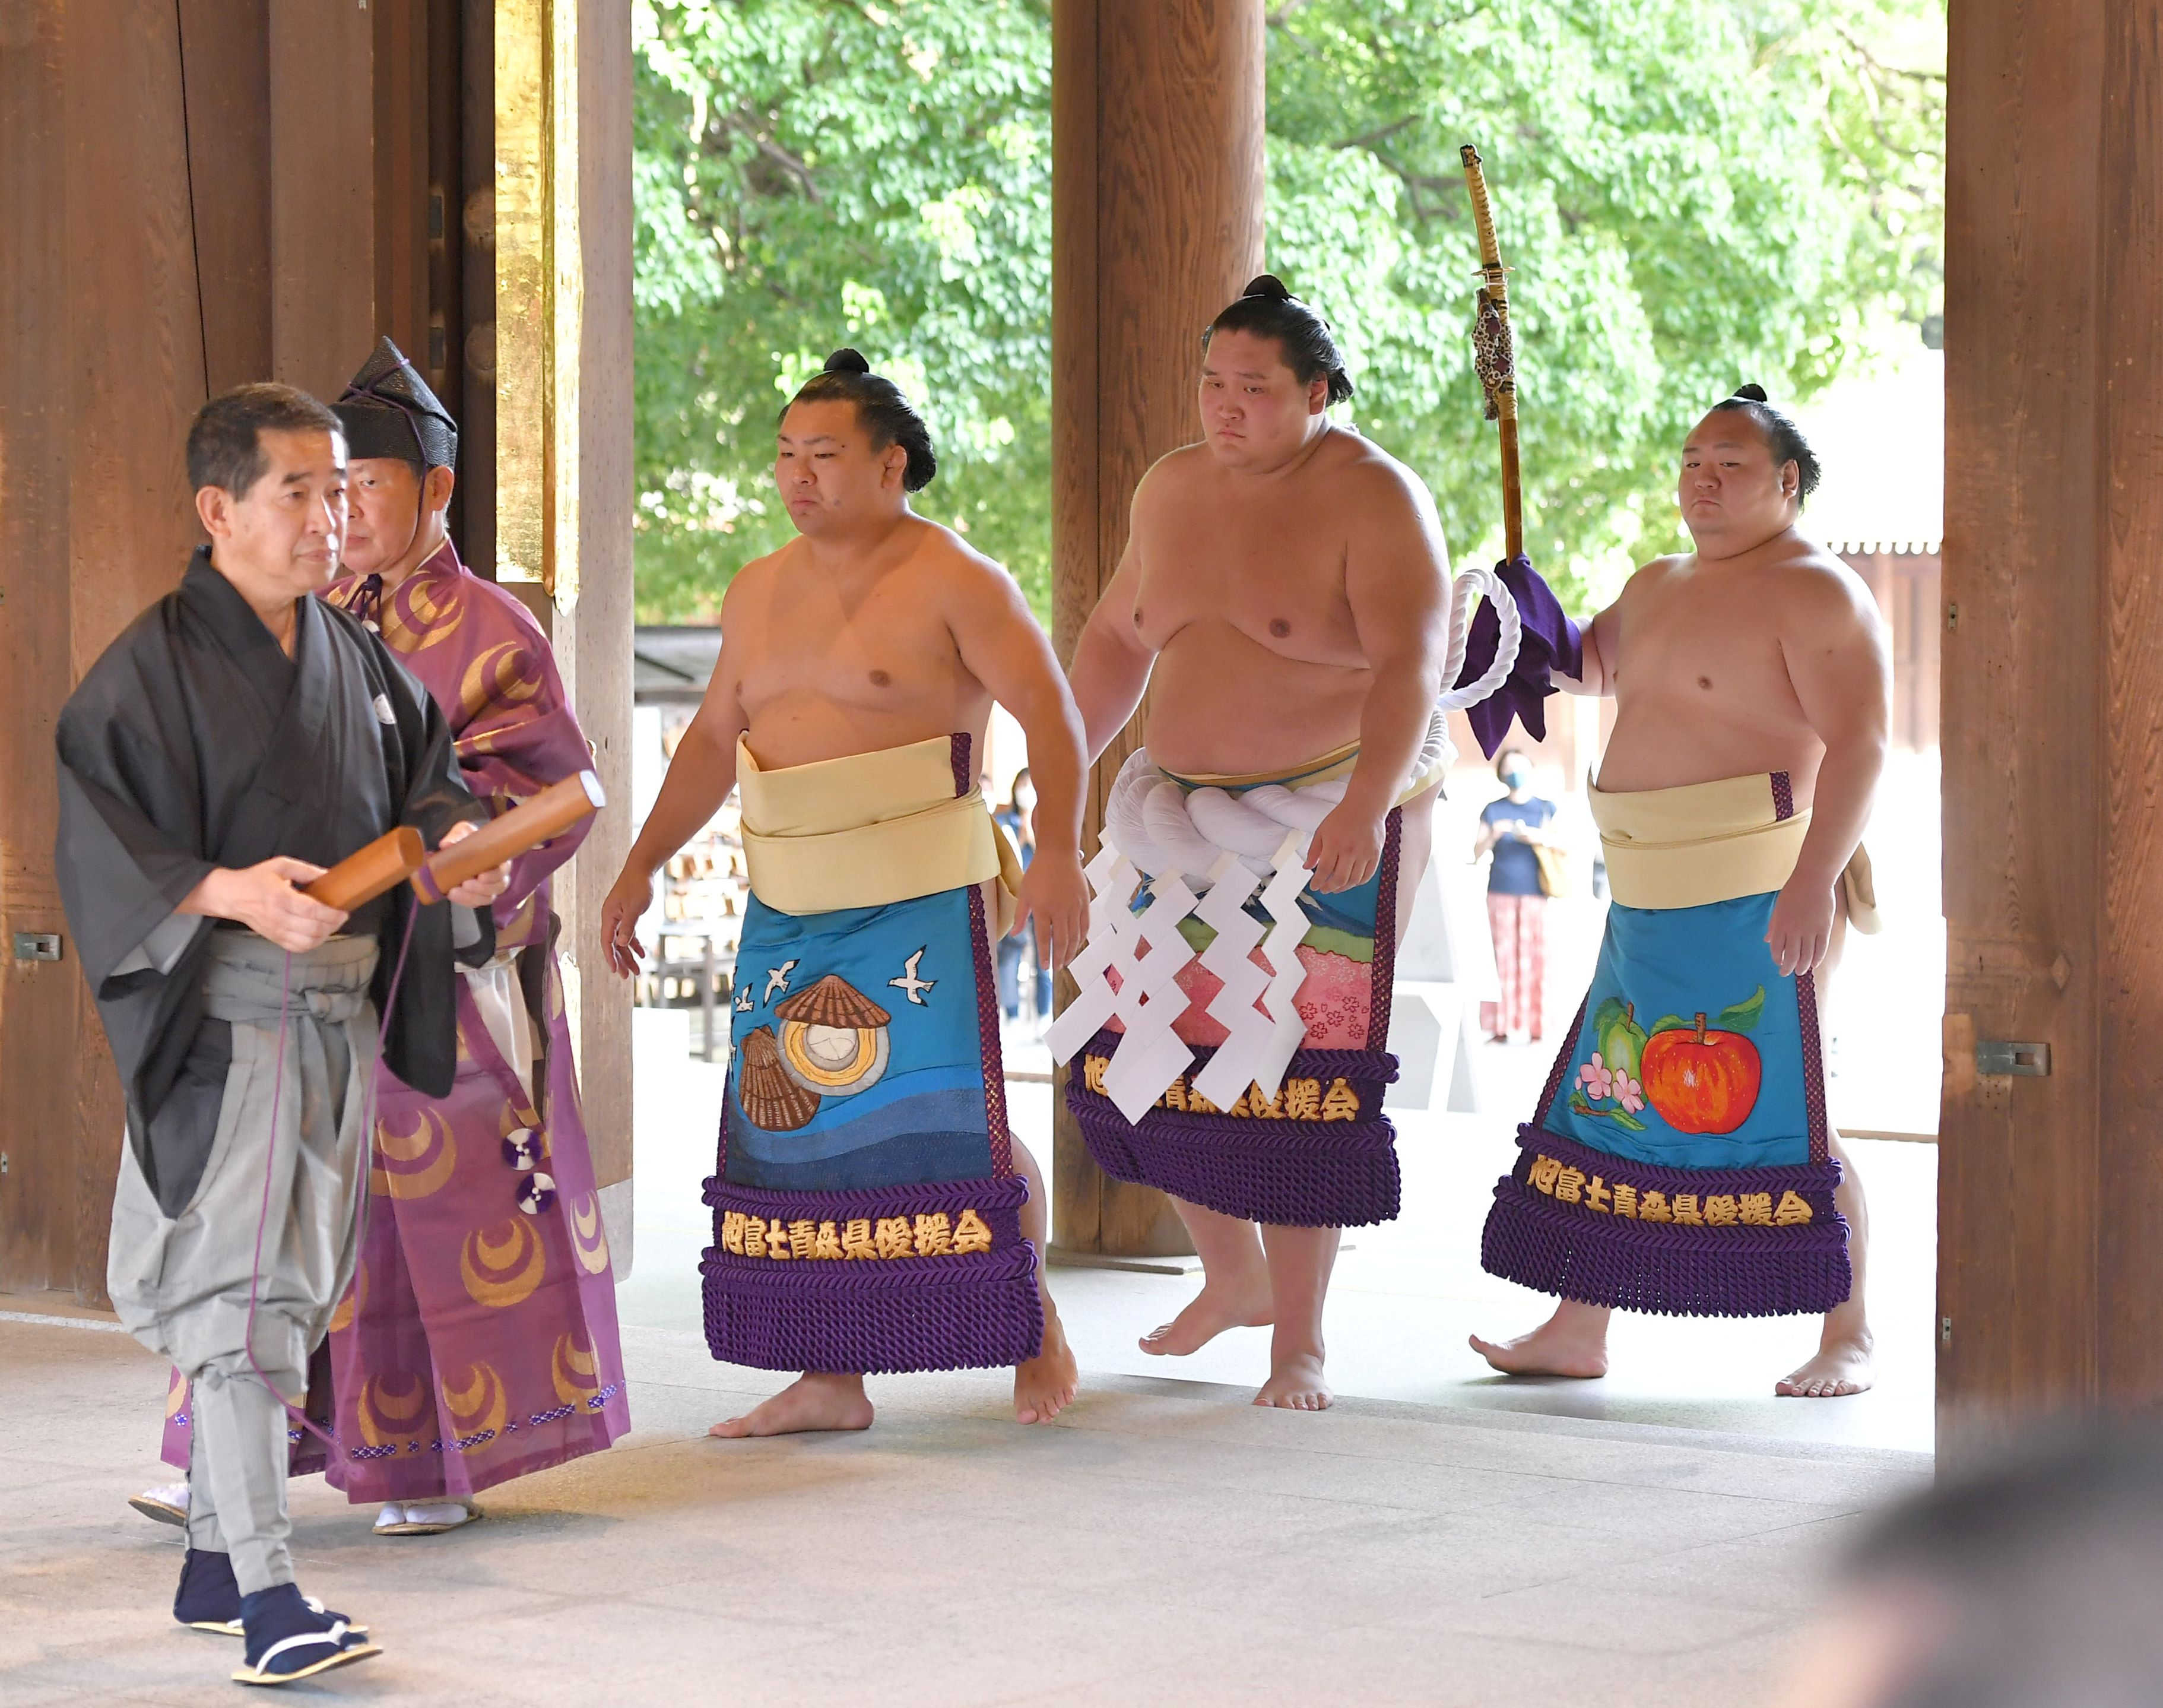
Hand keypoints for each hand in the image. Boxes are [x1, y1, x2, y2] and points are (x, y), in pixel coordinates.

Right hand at [187, 859, 347, 953]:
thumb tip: (328, 875)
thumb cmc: (256, 879)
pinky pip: (298, 948)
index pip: (312, 911)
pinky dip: (312, 944)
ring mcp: (276, 931)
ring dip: (325, 935)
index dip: (331, 914)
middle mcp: (278, 917)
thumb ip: (306, 871)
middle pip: (313, 928)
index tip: (344, 911)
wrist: (231, 896)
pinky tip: (318, 935)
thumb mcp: (280, 866)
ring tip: (331, 925)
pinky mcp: (274, 939)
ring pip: (307, 942)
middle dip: (333, 925)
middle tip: (341, 917)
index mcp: (280, 897)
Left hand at [437, 819, 511, 908]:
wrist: (458, 849)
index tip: (481, 876)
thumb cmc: (467, 839)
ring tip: (455, 891)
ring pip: (488, 897)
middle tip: (465, 884)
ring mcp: (489, 887)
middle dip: (482, 888)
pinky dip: (465, 901)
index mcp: (499, 859)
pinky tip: (453, 895)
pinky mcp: (478, 895)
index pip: (504, 870)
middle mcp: (498, 875)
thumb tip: (447, 844)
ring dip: (472, 896)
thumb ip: (456, 836)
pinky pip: (476, 902)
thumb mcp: (462, 832)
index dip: (494, 875)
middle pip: (499, 886)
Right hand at [600, 864, 654, 977]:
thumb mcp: (634, 907)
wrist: (642, 868)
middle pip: (614, 944)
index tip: (616, 971)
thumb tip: (620, 944)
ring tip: (637, 970)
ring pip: (622, 941)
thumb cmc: (638, 885)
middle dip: (621, 961)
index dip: (610, 957)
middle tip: (628, 976)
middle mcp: (611, 918)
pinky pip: (629, 934)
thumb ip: (627, 926)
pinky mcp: (627, 915)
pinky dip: (635, 944)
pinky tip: (642, 954)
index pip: (607, 942)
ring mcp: (619, 917)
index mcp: (609, 916)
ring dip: (629, 955)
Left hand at [1015, 851, 1088, 970]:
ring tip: (1066, 960)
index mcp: (1043, 909)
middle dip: (1060, 957)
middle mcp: (1060, 910)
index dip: (1045, 955)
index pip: (1045, 938)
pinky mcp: (1084, 902)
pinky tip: (1077, 945)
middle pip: (1062, 941)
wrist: (1058, 853)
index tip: (1045, 967)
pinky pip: (1085, 925)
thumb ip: (1021, 916)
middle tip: (1057, 968)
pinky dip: (1082, 937)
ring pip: (1075, 935)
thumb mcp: (1024, 893)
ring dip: (1071, 951)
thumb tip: (1015, 935)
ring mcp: (1074, 906)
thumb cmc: (1038, 873)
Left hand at [1305, 798, 1386, 893]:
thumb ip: (1314, 851)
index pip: (1324, 870)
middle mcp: (1350, 850)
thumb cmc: (1342, 818)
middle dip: (1329, 887)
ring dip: (1343, 888)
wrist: (1366, 807)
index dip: (1318, 881)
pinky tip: (1350, 882)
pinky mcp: (1375, 855)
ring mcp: (1364, 853)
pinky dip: (1357, 883)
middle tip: (1324, 889)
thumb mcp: (1322, 831)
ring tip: (1336, 887)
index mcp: (1334, 843)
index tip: (1314, 886)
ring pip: (1353, 880)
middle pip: (1339, 878)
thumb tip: (1307, 867)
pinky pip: (1367, 876)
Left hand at [1766, 874, 1836, 977]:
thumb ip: (1774, 926)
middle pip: (1791, 956)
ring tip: (1800, 971)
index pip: (1776, 949)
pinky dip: (1817, 959)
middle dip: (1788, 968)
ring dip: (1803, 966)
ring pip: (1807, 956)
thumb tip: (1767, 940)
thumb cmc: (1794, 891)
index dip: (1777, 959)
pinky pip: (1821, 949)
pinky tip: (1814, 964)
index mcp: (1780, 925)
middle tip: (1787, 973)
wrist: (1813, 879)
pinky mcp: (1824, 928)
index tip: (1778, 963)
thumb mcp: (1778, 908)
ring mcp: (1810, 930)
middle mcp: (1794, 931)